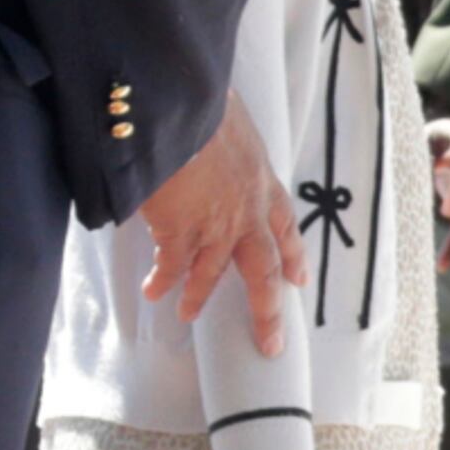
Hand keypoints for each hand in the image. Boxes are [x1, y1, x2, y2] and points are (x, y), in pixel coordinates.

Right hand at [140, 92, 304, 355]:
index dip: (292, 256)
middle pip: (263, 271)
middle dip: (267, 311)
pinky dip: (162, 281)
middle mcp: (247, 212)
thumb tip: (217, 140)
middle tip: (271, 342)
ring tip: (187, 314)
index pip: (285, 227)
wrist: (181, 108)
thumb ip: (231, 149)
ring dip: (198, 296)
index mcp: (264, 185)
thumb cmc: (205, 106)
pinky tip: (152, 292)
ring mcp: (215, 226)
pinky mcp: (180, 230)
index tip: (298, 280)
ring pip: (212, 275)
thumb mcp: (232, 127)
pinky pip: (172, 267)